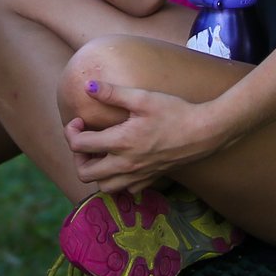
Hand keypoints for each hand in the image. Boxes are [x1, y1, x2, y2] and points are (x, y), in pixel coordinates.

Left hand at [65, 82, 229, 192]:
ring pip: (104, 187)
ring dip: (95, 172)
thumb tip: (88, 86)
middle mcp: (126, 164)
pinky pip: (125, 190)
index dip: (71, 131)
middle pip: (85, 174)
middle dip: (77, 157)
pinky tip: (121, 163)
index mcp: (121, 142)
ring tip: (100, 153)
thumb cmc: (174, 112)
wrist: (204, 132)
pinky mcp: (150, 179)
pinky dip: (117, 180)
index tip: (78, 120)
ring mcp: (138, 175)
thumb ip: (113, 93)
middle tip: (85, 140)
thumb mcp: (143, 98)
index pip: (79, 145)